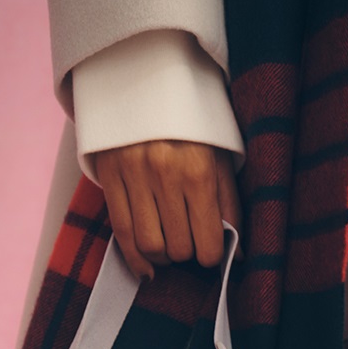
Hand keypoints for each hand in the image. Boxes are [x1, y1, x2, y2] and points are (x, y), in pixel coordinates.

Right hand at [91, 140, 241, 275]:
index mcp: (198, 172)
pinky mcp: (110, 175)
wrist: (147, 79)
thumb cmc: (192, 125)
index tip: (210, 251)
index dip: (211, 256)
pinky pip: (121, 231)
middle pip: (179, 249)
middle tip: (189, 242)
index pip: (207, 244)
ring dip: (162, 257)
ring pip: (150, 246)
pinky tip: (147, 269)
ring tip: (169, 248)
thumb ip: (229, 206)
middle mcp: (165, 175)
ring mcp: (133, 176)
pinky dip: (135, 259)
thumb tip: (237, 255)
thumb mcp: (220, 158)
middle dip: (187, 254)